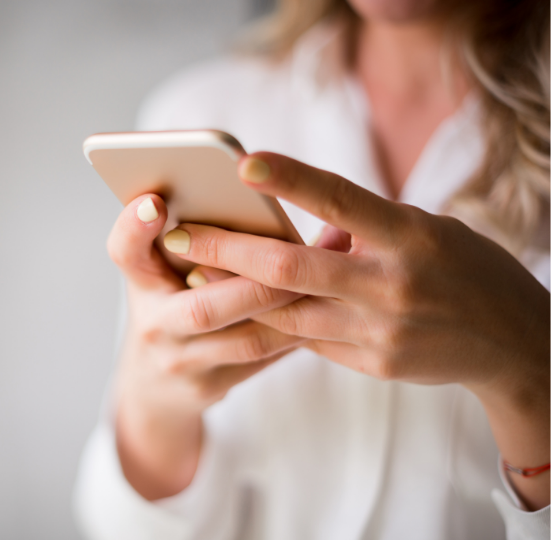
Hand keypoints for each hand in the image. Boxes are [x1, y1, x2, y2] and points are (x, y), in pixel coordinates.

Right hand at [108, 193, 304, 499]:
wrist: (153, 385)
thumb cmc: (169, 306)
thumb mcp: (163, 272)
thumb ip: (193, 240)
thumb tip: (257, 193)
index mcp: (139, 282)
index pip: (125, 252)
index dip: (134, 228)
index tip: (155, 202)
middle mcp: (153, 325)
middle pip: (204, 307)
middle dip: (259, 283)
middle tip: (302, 255)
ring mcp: (180, 363)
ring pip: (247, 340)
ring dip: (292, 310)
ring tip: (329, 279)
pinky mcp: (209, 388)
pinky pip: (262, 360)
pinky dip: (295, 334)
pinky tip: (325, 312)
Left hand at [163, 152, 549, 507]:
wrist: (511, 344)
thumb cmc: (466, 270)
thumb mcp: (426, 232)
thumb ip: (365, 229)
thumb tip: (309, 230)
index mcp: (412, 236)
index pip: (343, 200)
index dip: (292, 180)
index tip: (243, 162)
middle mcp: (392, 285)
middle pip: (291, 269)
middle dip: (226, 249)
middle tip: (177, 233)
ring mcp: (381, 332)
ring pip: (286, 312)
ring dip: (234, 292)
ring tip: (192, 271)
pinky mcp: (372, 364)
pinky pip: (309, 340)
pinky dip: (276, 320)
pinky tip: (245, 307)